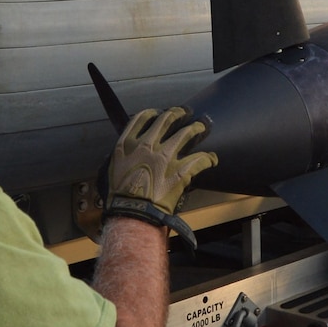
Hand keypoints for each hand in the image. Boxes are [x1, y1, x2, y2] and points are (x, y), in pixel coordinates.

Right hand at [106, 107, 217, 234]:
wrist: (132, 214)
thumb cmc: (120, 196)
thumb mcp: (114, 168)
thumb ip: (124, 154)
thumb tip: (132, 150)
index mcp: (128, 144)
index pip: (142, 117)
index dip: (154, 113)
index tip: (159, 113)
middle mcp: (148, 145)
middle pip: (167, 119)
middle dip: (178, 113)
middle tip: (185, 112)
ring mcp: (166, 156)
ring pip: (187, 133)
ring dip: (197, 128)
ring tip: (202, 126)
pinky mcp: (181, 170)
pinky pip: (200, 159)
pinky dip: (208, 158)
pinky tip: (212, 158)